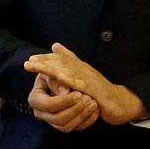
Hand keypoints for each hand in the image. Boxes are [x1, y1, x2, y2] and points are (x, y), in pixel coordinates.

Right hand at [27, 71, 97, 131]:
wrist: (63, 77)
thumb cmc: (56, 71)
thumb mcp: (54, 70)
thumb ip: (57, 79)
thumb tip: (64, 92)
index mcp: (35, 99)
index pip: (47, 105)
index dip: (64, 101)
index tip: (79, 94)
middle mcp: (41, 113)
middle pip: (57, 119)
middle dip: (74, 109)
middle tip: (88, 98)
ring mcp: (52, 121)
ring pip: (66, 126)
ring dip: (81, 115)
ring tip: (93, 103)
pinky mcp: (63, 125)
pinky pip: (76, 128)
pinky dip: (87, 120)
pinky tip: (95, 110)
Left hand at [28, 44, 144, 125]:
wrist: (120, 102)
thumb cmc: (99, 91)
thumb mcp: (83, 77)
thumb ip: (71, 62)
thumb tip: (55, 45)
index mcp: (80, 68)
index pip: (61, 60)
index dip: (46, 59)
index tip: (30, 59)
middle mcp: (84, 70)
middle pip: (62, 63)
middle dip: (45, 62)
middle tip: (29, 63)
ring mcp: (90, 79)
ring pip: (69, 71)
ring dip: (53, 69)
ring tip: (38, 68)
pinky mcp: (96, 90)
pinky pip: (82, 84)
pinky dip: (71, 80)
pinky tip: (60, 78)